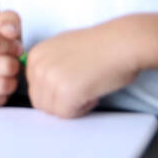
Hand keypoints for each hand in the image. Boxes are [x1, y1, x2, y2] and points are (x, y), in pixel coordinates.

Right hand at [0, 10, 23, 107]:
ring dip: (11, 81)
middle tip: (12, 63)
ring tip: (6, 75)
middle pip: (2, 65)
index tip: (14, 47)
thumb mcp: (4, 26)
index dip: (11, 46)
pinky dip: (1, 95)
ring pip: (1, 85)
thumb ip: (9, 20)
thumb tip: (9, 31)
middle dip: (14, 65)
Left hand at [25, 17, 145, 118]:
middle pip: (39, 101)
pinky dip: (81, 110)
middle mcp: (38, 66)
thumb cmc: (100, 45)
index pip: (34, 87)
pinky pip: (67, 114)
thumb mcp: (63, 47)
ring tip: (88, 90)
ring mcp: (50, 79)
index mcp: (35, 55)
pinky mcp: (66, 92)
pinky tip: (92, 95)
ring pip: (52, 110)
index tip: (73, 82)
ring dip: (71, 106)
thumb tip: (45, 86)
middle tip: (82, 89)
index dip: (54, 91)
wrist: (123, 43)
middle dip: (60, 101)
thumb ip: (49, 64)